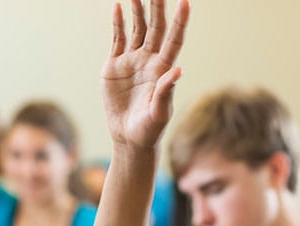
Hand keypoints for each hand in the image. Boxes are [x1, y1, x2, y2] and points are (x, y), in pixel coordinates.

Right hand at [101, 0, 189, 149]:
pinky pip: (117, 39)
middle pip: (156, 28)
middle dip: (157, 7)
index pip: (174, 40)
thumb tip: (178, 70)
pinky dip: (118, 23)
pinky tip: (118, 7)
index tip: (185, 2)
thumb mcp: (160, 113)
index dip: (180, 22)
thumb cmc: (149, 129)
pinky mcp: (115, 66)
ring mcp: (132, 61)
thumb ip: (166, 91)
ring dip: (137, 10)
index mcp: (163, 70)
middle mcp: (150, 61)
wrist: (129, 138)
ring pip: (136, 29)